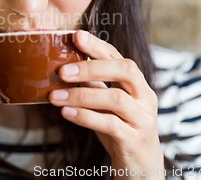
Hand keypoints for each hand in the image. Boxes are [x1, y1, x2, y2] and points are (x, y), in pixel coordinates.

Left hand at [49, 30, 163, 178]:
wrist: (140, 165)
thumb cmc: (119, 128)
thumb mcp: (105, 104)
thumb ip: (93, 85)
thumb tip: (63, 66)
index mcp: (138, 84)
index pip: (119, 57)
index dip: (98, 45)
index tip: (76, 35)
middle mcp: (145, 97)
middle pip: (125, 70)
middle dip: (92, 67)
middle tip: (62, 71)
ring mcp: (143, 118)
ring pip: (115, 98)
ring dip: (81, 95)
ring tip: (54, 97)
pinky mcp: (135, 139)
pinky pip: (111, 124)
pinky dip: (85, 117)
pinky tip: (66, 113)